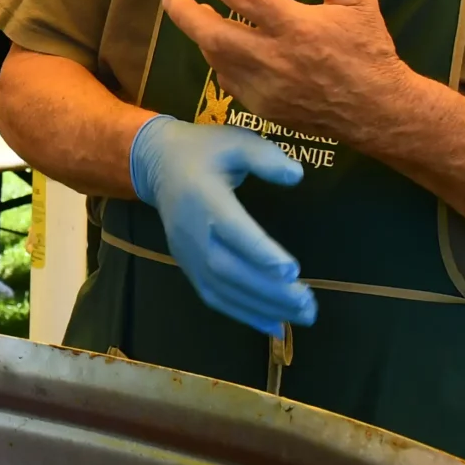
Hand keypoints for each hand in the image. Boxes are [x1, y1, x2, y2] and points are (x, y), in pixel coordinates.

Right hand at [127, 115, 315, 337]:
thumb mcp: (234, 140)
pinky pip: (214, 296)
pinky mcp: (188, 266)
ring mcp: (187, 253)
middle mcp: (191, 231)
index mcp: (202, 196)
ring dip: (262, 307)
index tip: (292, 270)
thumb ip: (264, 157)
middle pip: (228, 268)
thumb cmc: (203, 150)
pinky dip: (244, 314)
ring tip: (302, 315)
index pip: (231, 229)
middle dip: (269, 290)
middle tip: (308, 302)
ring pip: (222, 289)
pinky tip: (274, 324)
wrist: (157, 163)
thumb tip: (296, 176)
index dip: (259, 251)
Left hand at [161, 0, 407, 144]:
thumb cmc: (368, 50)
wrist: (379, 111)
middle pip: (214, 34)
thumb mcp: (357, 2)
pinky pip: (229, 82)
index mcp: (296, 26)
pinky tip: (222, 49)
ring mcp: (266, 87)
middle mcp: (275, 58)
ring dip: (202, 36)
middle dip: (185, 14)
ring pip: (217, 59)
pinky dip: (221, 62)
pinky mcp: (264, 108)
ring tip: (197, 16)